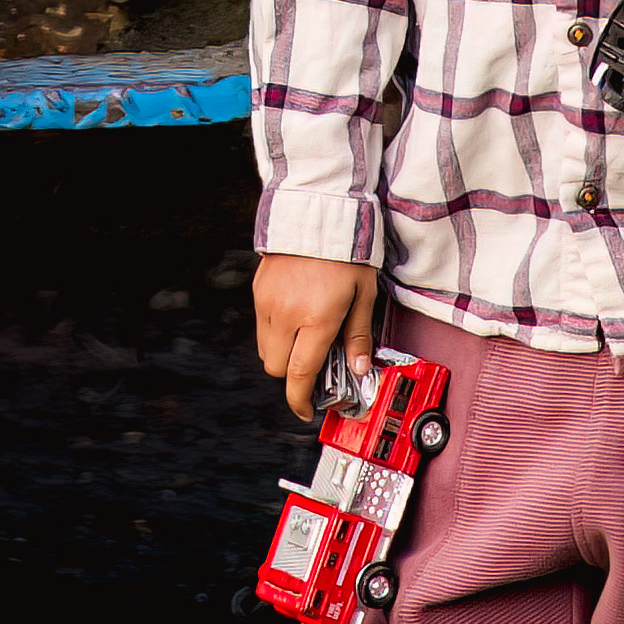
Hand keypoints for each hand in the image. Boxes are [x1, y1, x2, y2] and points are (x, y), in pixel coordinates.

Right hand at [252, 253, 383, 417]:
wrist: (317, 214)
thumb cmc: (345, 252)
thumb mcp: (364, 295)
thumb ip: (359, 336)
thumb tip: (359, 369)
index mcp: (316, 319)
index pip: (300, 374)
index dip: (300, 400)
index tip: (306, 410)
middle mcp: (286, 315)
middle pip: (277, 368)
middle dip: (293, 376)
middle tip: (315, 368)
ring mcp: (268, 302)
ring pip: (265, 350)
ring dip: (283, 355)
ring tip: (306, 340)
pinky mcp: (258, 290)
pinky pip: (261, 325)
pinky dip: (275, 333)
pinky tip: (296, 318)